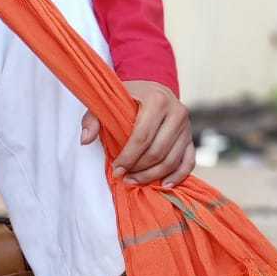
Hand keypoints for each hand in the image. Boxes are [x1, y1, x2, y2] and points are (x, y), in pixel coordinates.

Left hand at [80, 80, 194, 188]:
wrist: (150, 90)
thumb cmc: (126, 98)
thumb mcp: (105, 102)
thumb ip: (92, 119)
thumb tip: (85, 140)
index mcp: (157, 99)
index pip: (142, 136)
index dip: (128, 157)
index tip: (116, 169)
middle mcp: (177, 111)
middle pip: (158, 151)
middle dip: (139, 169)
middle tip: (124, 177)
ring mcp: (187, 126)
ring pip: (172, 160)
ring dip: (153, 175)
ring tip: (135, 180)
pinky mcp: (191, 138)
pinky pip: (188, 161)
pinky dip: (178, 176)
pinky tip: (164, 184)